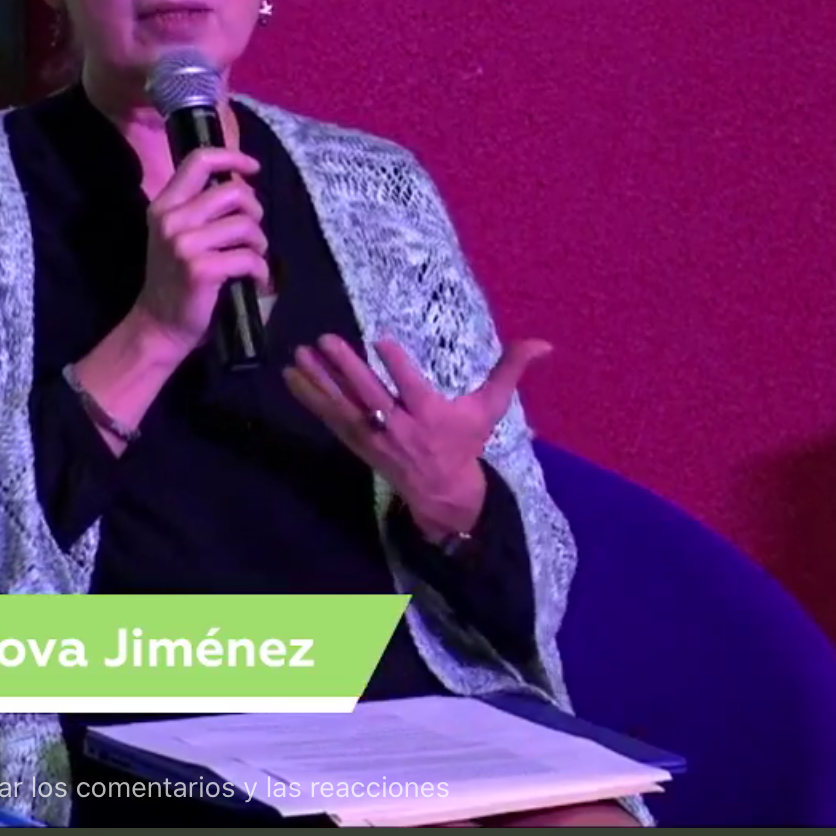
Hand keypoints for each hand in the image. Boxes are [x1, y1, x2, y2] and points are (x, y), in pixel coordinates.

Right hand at [130, 147, 267, 360]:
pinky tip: (255, 279)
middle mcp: (172, 219)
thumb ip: (199, 208)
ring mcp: (185, 244)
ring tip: (252, 257)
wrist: (158, 326)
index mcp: (164, 205)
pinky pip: (249, 258)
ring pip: (246, 225)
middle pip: (233, 192)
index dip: (232, 157)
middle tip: (251, 232)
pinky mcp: (202, 269)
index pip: (199, 160)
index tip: (253, 167)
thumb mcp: (175, 235)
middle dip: (254, 210)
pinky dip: (260, 270)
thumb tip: (242, 188)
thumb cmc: (174, 280)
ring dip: (259, 243)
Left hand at [283, 333, 551, 541]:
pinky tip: (291, 376)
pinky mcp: (357, 443)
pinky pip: (330, 419)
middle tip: (327, 340)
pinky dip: (310, 398)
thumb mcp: (490, 408)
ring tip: (298, 354)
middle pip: (370, 395)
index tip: (381, 341)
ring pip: (342, 406)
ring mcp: (374, 437)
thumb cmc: (465, 442)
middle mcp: (399, 427)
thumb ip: (510, 371)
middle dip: (347, 369)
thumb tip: (544, 344)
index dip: (398, 365)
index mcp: (432, 416)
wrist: (443, 494)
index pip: (413, 388)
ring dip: (318, 380)